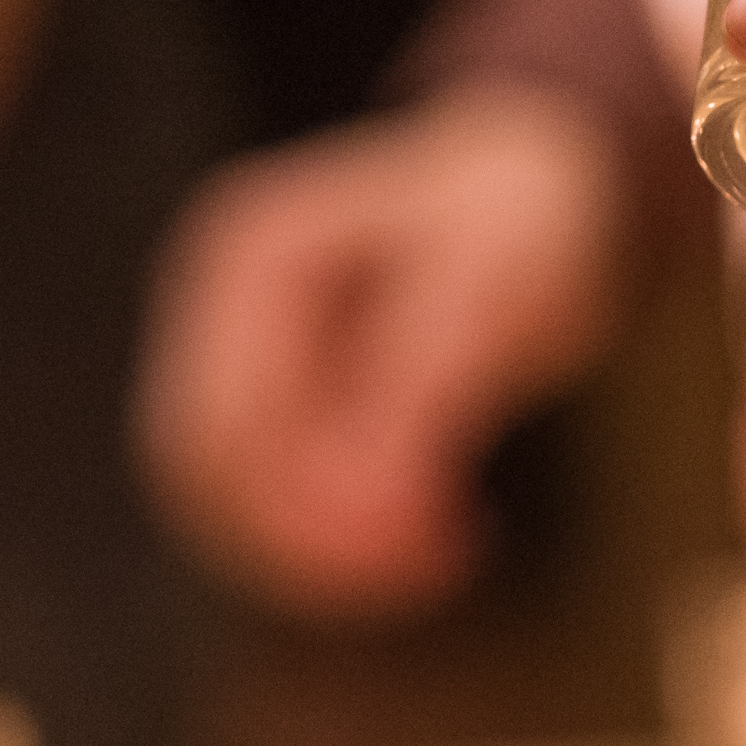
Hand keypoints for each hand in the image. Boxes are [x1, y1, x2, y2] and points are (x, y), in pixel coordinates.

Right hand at [136, 85, 624, 616]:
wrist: (535, 184)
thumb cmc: (518, 218)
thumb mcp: (491, 286)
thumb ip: (419, 387)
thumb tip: (372, 506)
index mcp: (249, 256)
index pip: (222, 425)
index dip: (300, 511)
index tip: (425, 546)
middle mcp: (220, 309)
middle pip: (210, 474)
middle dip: (314, 543)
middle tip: (444, 562)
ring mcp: (237, 357)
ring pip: (232, 503)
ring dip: (328, 556)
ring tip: (449, 554)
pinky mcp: (278, 405)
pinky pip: (277, 501)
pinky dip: (346, 541)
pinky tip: (442, 539)